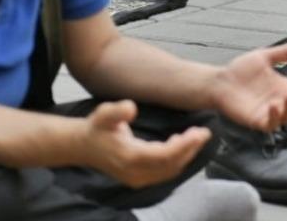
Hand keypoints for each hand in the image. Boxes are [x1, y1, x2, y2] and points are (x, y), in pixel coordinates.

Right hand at [74, 100, 211, 188]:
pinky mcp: (140, 179)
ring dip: (186, 155)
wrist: (82, 146)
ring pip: (170, 171)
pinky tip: (182, 143)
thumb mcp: (103, 113)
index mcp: (130, 157)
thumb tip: (132, 108)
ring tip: (197, 136)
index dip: (184, 146)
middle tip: (204, 132)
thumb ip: (117, 111)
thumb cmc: (96, 127)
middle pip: (171, 166)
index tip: (199, 132)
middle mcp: (136, 173)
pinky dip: (177, 160)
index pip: (164, 156)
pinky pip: (164, 172)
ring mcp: (138, 179)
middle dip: (190, 150)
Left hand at [209, 44, 286, 131]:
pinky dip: (275, 116)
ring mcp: (269, 112)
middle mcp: (280, 101)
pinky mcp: (257, 120)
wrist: (219, 80)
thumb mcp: (265, 56)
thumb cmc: (240, 70)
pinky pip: (271, 124)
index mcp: (284, 87)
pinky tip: (275, 104)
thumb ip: (285, 53)